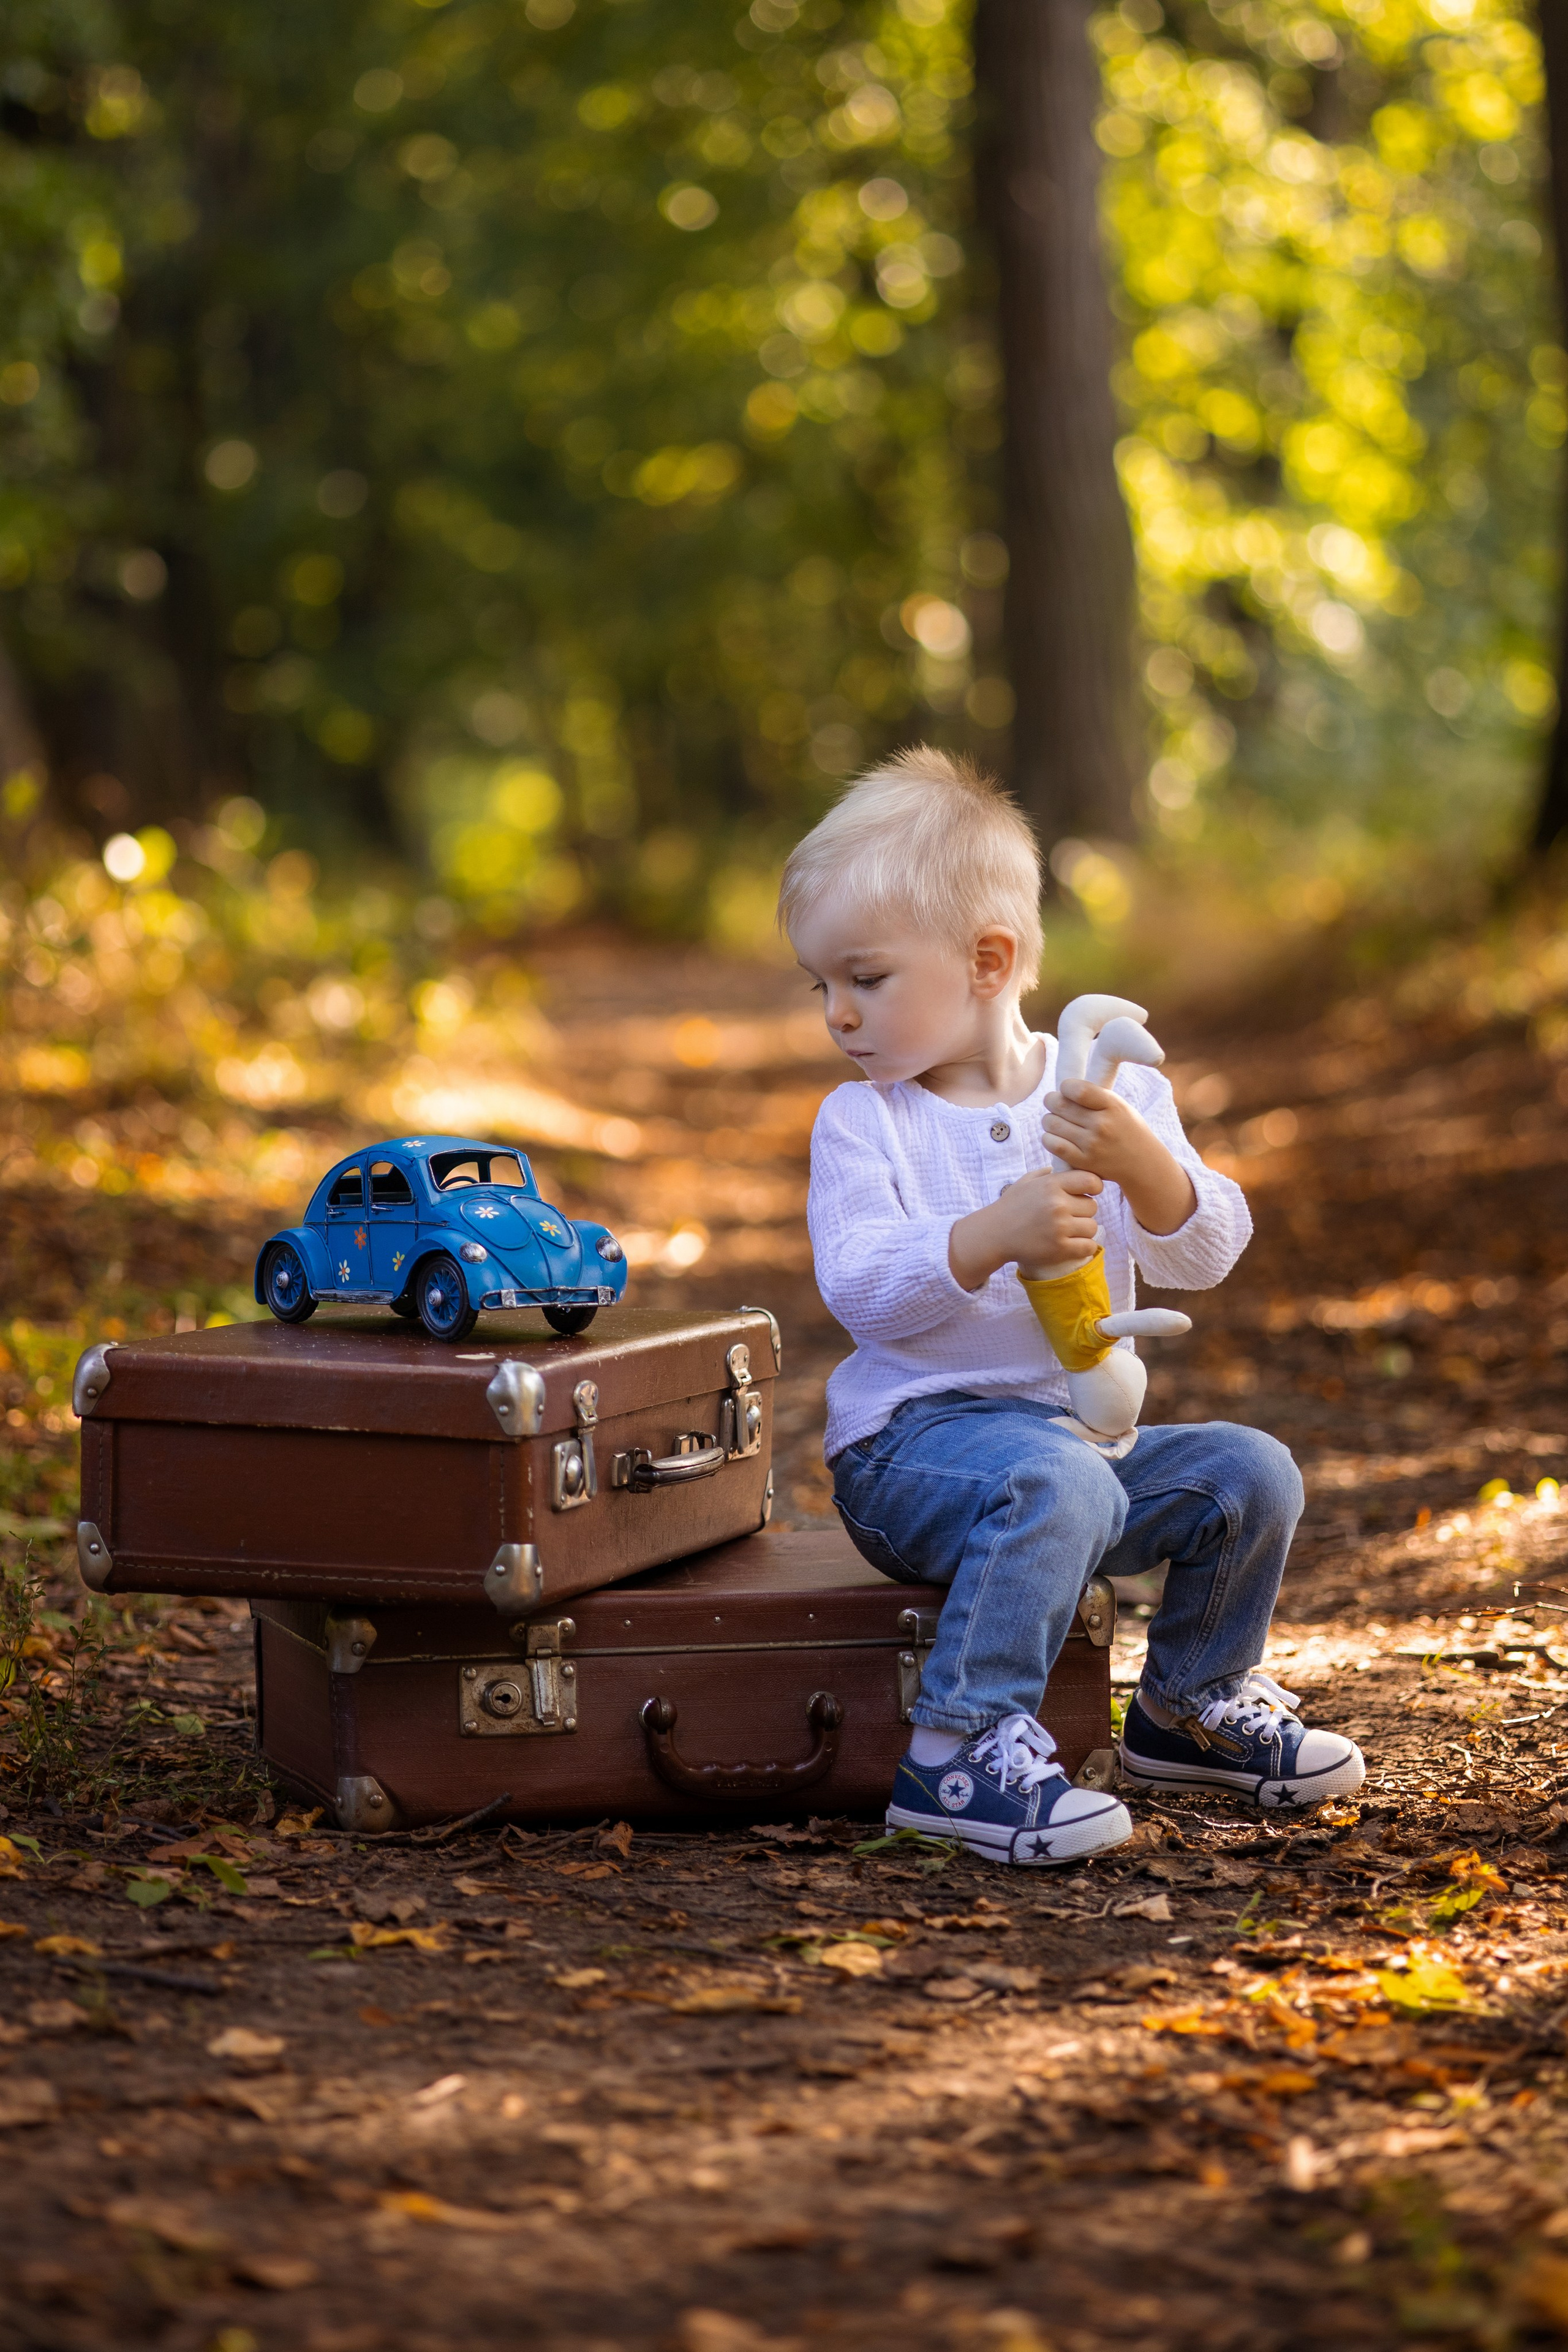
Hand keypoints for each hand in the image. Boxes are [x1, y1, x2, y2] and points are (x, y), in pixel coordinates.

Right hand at [948, 1167, 1102, 1292]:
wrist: (994, 1234)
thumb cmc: (1010, 1206)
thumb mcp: (1026, 1182)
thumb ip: (1046, 1173)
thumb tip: (1064, 1166)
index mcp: (1052, 1184)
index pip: (1091, 1181)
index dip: (1093, 1187)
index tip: (1085, 1194)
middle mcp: (1058, 1204)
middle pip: (1093, 1206)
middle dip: (1084, 1211)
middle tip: (1070, 1216)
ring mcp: (1060, 1227)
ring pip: (1092, 1227)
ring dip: (1084, 1230)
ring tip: (1070, 1231)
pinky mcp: (1060, 1248)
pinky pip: (1088, 1246)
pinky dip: (1084, 1247)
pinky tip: (1074, 1244)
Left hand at [1044, 1081, 1196, 1237]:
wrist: (1142, 1164)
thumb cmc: (1125, 1129)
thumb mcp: (1119, 1106)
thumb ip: (1093, 1096)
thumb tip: (1061, 1089)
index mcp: (1113, 1106)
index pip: (1078, 1089)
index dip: (1065, 1087)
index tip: (1066, 1090)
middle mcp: (1102, 1125)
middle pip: (1059, 1105)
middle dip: (1051, 1101)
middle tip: (1053, 1103)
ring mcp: (1092, 1144)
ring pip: (1052, 1123)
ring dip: (1048, 1120)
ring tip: (1055, 1121)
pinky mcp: (1083, 1161)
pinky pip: (1053, 1144)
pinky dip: (1048, 1138)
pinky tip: (1054, 1136)